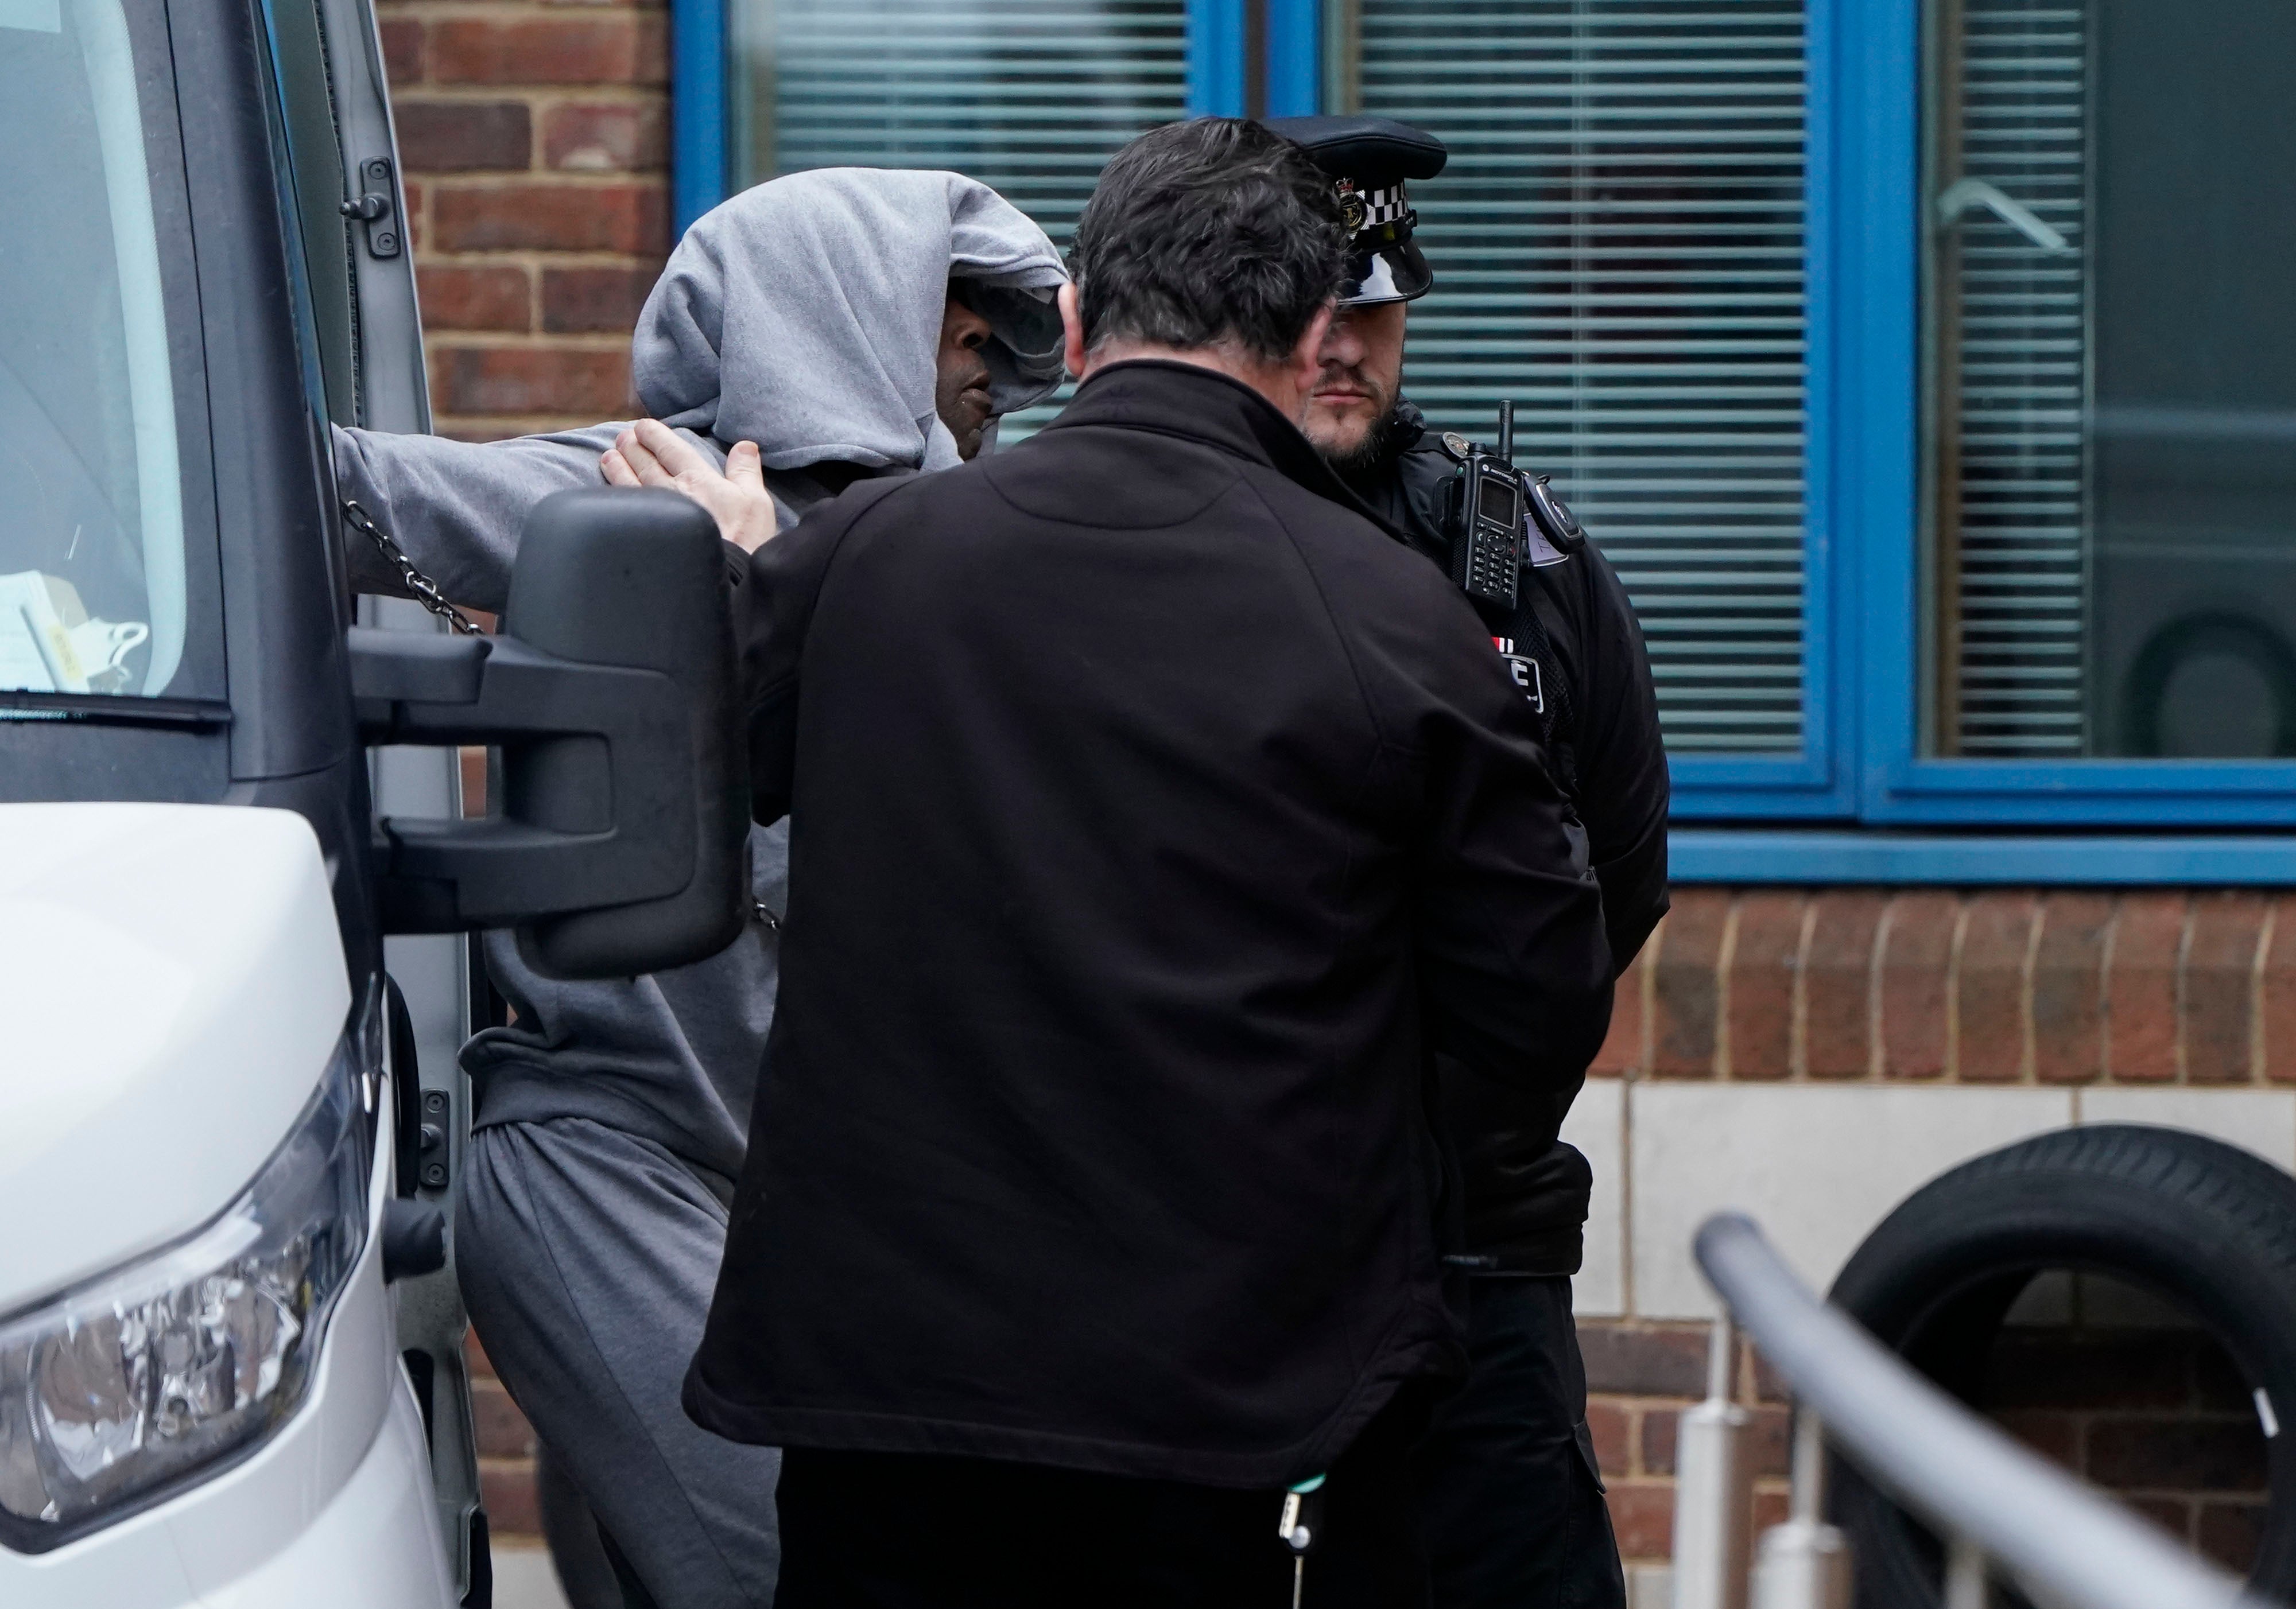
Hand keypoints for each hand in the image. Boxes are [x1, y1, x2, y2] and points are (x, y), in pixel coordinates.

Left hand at [602, 419, 777, 553]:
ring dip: (618, 466)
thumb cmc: (745, 540)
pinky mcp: (643, 533)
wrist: (725, 578)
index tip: (643, 426)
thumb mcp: (756, 501)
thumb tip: (745, 445)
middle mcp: (670, 490)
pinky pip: (624, 506)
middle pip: (645, 461)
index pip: (670, 448)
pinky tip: (609, 490)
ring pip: (630, 481)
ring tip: (608, 456)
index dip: (654, 434)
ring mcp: (654, 512)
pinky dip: (614, 493)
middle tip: (623, 437)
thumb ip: (746, 470)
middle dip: (633, 446)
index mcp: (697, 478)